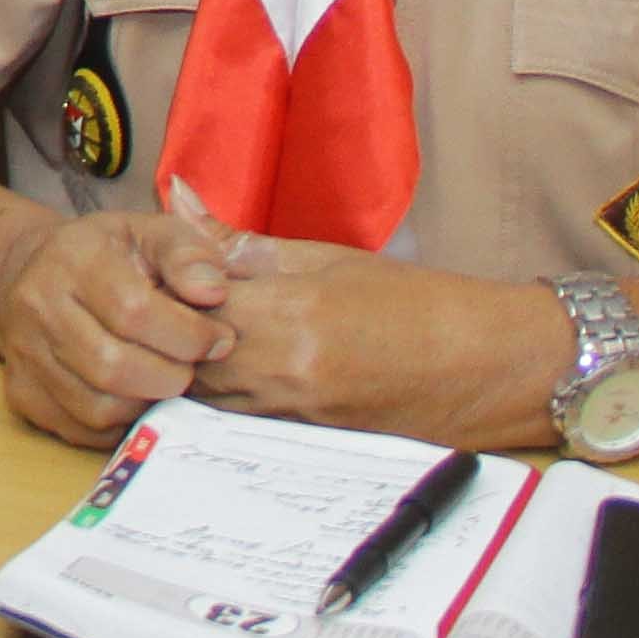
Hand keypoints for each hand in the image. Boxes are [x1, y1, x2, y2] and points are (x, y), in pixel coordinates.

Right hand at [0, 204, 241, 443]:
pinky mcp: (22, 392)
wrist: (34, 272)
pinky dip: (121, 424)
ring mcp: (23, 354)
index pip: (132, 310)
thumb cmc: (107, 254)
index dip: (187, 335)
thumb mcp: (150, 233)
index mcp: (72, 259)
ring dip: (147, 404)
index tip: (220, 340)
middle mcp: (37, 306)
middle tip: (192, 368)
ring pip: (97, 407)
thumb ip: (189, 254)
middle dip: (171, 376)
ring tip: (165, 380)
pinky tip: (135, 396)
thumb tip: (212, 292)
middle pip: (112, 366)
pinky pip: (82, 429)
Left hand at [180, 183, 568, 442]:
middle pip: (183, 359)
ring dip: (185, 370)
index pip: (185, 306)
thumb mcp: (326, 257)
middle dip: (160, 334)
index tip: (151, 273)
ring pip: (203, 398)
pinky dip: (217, 399)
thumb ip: (239, 241)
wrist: (486, 367)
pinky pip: (236, 422)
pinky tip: (218, 376)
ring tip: (178, 340)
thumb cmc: (415, 304)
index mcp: (288, 317)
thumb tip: (176, 197)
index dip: (159, 289)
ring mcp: (293, 415)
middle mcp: (283, 374)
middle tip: (151, 309)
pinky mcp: (303, 440)